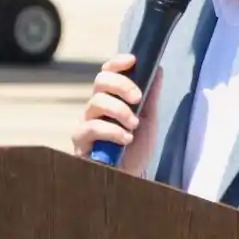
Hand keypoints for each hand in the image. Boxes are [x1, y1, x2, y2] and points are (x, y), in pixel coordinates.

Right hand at [70, 54, 162, 176]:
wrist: (131, 178)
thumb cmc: (136, 149)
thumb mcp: (149, 120)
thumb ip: (151, 95)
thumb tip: (157, 67)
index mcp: (111, 98)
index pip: (107, 73)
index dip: (117, 63)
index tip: (132, 60)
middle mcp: (95, 108)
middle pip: (100, 81)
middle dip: (122, 85)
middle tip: (138, 99)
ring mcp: (86, 123)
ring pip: (97, 102)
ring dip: (120, 111)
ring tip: (133, 126)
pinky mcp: (81, 141)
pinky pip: (92, 127)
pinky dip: (112, 131)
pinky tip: (126, 139)